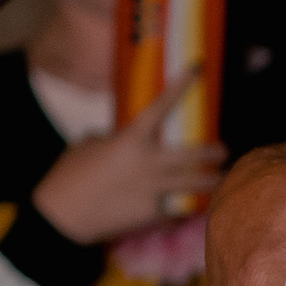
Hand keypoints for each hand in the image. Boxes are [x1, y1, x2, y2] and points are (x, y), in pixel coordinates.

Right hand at [31, 72, 226, 245]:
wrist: (62, 217)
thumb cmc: (69, 176)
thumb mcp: (87, 146)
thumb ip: (112, 139)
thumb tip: (121, 139)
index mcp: (130, 141)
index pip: (161, 107)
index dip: (181, 86)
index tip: (197, 68)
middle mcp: (148, 164)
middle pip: (193, 154)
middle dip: (213, 152)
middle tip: (223, 151)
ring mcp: (153, 190)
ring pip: (195, 184)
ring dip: (212, 181)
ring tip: (222, 178)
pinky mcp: (152, 214)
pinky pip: (177, 209)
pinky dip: (184, 208)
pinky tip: (192, 209)